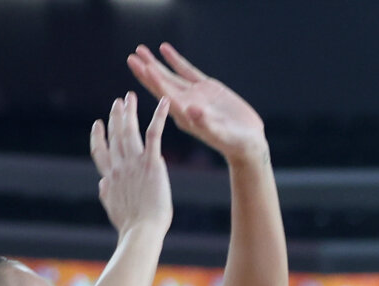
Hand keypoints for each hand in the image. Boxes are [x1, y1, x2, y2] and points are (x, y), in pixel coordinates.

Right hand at [90, 91, 171, 234]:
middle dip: (115, 117)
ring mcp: (134, 163)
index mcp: (111, 178)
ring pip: (129, 130)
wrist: (141, 232)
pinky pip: (154, 134)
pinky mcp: (151, 163)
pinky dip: (158, 116)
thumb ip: (107, 194)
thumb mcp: (114, 210)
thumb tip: (101, 184)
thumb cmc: (131, 228)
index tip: (98, 124)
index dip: (98, 137)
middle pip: (115, 136)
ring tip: (130, 97)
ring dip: (129, 112)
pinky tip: (164, 102)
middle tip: (118, 102)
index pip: (100, 152)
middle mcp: (120, 167)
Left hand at [128, 43, 265, 164]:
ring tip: (141, 50)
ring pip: (170, 76)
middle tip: (131, 58)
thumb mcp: (221, 134)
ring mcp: (195, 95)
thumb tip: (192, 110)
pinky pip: (186, 71)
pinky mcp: (206, 88)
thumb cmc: (235, 143)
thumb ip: (206, 123)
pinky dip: (175, 60)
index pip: (166, 97)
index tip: (143, 68)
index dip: (154, 82)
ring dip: (155, 64)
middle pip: (161, 85)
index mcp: (186, 117)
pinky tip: (164, 49)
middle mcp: (186, 105)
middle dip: (146, 71)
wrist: (247, 143)